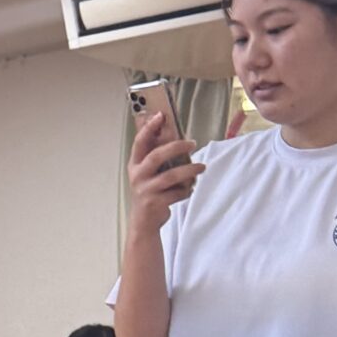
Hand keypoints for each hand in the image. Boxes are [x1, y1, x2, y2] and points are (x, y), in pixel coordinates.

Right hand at [125, 107, 198, 233]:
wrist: (144, 222)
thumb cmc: (150, 191)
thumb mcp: (148, 172)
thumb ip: (156, 153)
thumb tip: (171, 130)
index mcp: (135, 165)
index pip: (140, 142)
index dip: (149, 128)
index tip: (161, 115)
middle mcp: (137, 176)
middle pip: (157, 156)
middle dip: (176, 147)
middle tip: (193, 143)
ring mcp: (145, 190)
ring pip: (171, 176)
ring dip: (189, 170)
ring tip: (201, 167)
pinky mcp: (155, 203)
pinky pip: (177, 193)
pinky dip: (187, 189)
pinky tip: (190, 188)